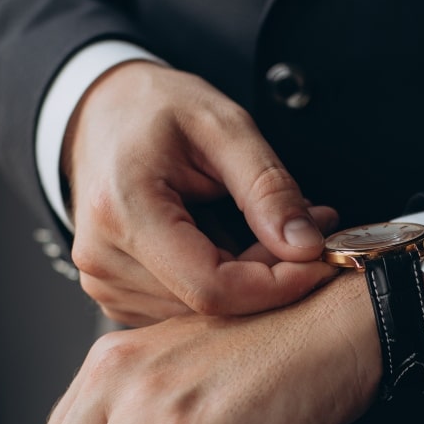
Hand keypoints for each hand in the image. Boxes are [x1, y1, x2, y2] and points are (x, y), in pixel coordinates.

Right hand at [65, 61, 339, 324]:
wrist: (103, 112)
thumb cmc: (157, 109)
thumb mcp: (225, 127)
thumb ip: (268, 188)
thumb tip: (305, 247)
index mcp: (123, 212)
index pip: (212, 288)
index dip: (277, 285)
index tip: (320, 258)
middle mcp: (103, 258)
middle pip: (211, 304)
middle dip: (271, 277)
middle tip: (310, 230)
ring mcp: (104, 281)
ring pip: (203, 313)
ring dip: (250, 282)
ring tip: (272, 229)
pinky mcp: (115, 293)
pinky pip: (186, 309)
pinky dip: (224, 285)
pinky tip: (236, 245)